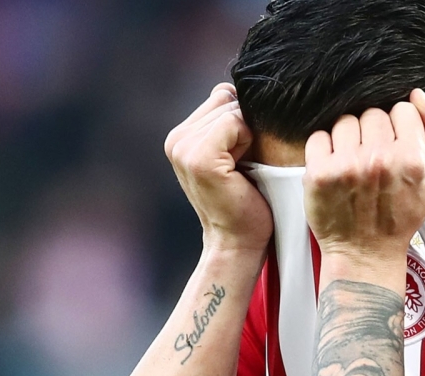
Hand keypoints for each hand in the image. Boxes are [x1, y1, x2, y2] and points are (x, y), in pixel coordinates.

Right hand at [165, 83, 272, 252]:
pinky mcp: (198, 157)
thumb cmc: (245, 200)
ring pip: (231, 109)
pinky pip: (234, 122)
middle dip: (245, 125)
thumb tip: (233, 86)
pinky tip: (241, 168)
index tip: (241, 154)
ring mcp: (183, 148)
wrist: (239, 241)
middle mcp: (176, 139)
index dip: (242, 120)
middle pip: (225, 98)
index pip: (221, 96)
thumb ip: (228, 119)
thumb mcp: (235, 152)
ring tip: (241, 167)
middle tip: (243, 164)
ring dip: (248, 135)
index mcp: (181, 136)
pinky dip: (247, 141)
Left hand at [303, 89, 424, 268]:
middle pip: (373, 113)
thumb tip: (417, 96)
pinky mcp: (319, 173)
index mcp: (411, 158)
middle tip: (375, 159)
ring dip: (349, 138)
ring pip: (346, 121)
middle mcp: (379, 159)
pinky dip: (324, 148)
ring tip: (355, 163)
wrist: (366, 253)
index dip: (401, 127)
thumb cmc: (403, 214)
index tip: (397, 147)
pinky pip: (319, 136)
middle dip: (374, 132)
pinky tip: (336, 167)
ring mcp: (347, 166)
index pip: (403, 110)